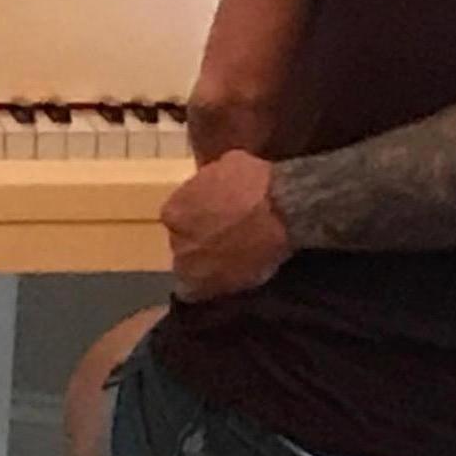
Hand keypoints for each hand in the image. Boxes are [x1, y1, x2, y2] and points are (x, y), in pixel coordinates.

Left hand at [162, 148, 289, 300]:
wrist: (282, 210)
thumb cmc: (255, 181)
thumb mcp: (226, 163)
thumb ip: (210, 179)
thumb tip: (212, 184)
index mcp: (174, 211)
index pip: (176, 216)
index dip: (195, 215)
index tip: (211, 213)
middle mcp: (177, 242)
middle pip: (183, 243)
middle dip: (199, 239)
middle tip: (222, 235)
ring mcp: (194, 268)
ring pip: (191, 270)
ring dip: (205, 264)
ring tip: (229, 259)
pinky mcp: (213, 288)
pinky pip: (204, 293)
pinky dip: (214, 287)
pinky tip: (230, 277)